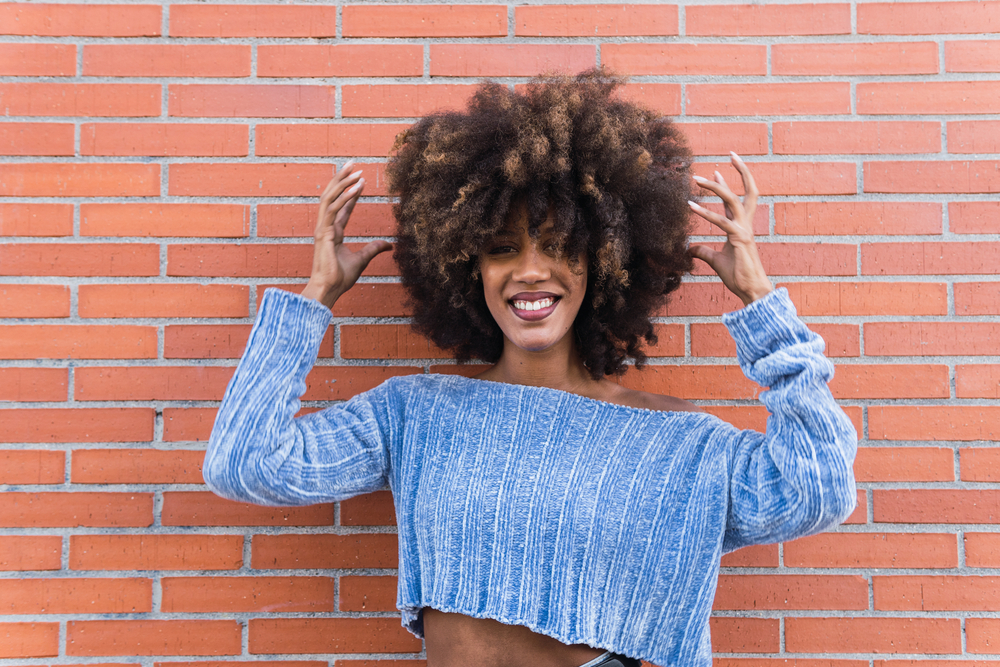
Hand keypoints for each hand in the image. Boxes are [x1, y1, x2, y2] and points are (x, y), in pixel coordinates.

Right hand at [301, 162, 391, 308]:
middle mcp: (325, 227)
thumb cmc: (340, 277)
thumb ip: (374, 249)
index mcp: (332, 232)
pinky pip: (333, 210)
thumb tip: (389, 245)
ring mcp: (322, 228)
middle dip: (341, 178)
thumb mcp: (362, 260)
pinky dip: (344, 198)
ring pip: (330, 198)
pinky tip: (355, 188)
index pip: (341, 207)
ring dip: (342, 182)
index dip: (351, 193)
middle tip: (352, 163)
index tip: (361, 181)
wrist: (329, 288)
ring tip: (355, 169)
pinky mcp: (323, 232)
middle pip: (332, 196)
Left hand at [687, 153, 772, 306]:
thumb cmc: (737, 276)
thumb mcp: (715, 261)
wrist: (750, 290)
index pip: (737, 200)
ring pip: (732, 200)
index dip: (728, 184)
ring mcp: (743, 230)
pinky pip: (721, 222)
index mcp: (741, 227)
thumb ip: (703, 252)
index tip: (718, 171)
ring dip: (715, 187)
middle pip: (748, 190)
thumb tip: (689, 249)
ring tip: (697, 178)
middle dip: (742, 170)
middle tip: (731, 153)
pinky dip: (705, 212)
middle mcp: (745, 224)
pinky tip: (691, 205)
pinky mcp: (738, 239)